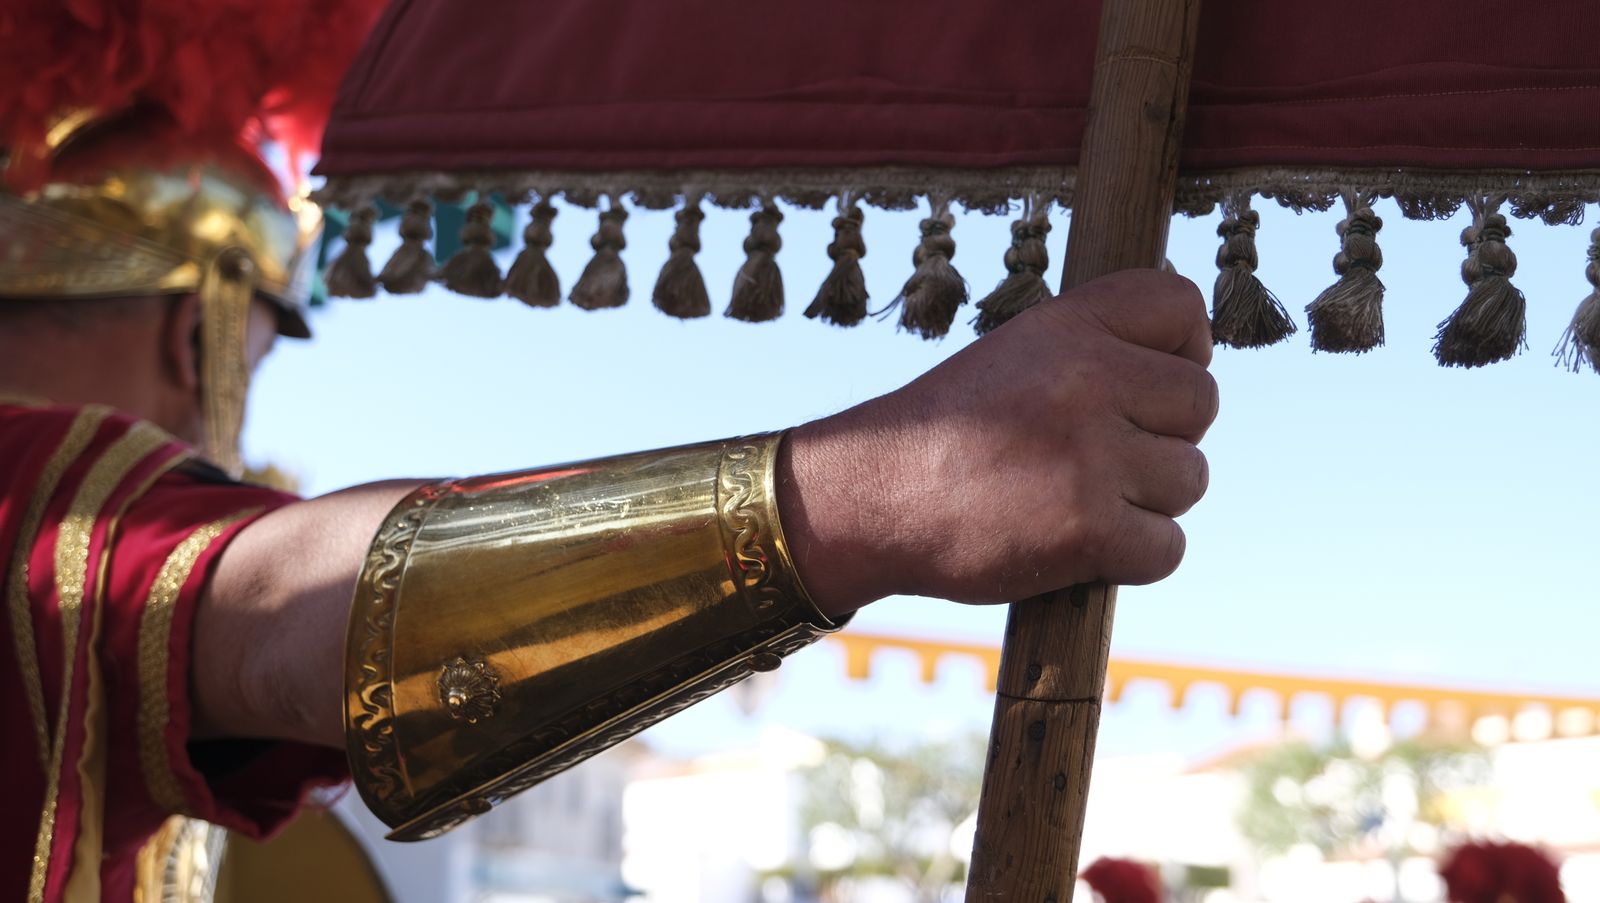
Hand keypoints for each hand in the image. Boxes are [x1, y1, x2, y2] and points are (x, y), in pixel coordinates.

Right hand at [780, 269, 1216, 614]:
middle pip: (1200, 402)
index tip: (1151, 383)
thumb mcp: (1013, 357)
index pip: (1180, 305)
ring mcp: (1091, 456)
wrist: (871, 501)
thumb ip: (1093, 352)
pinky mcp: (1089, 530)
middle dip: (1164, 436)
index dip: (1183, 349)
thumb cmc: (942, 435)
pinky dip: (1132, 558)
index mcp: (1067, 326)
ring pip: (1189, 478)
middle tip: (1102, 457)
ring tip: (1077, 500)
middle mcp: (1087, 379)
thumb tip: (1187, 368)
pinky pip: (1167, 547)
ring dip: (1147, 501)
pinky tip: (1079, 545)